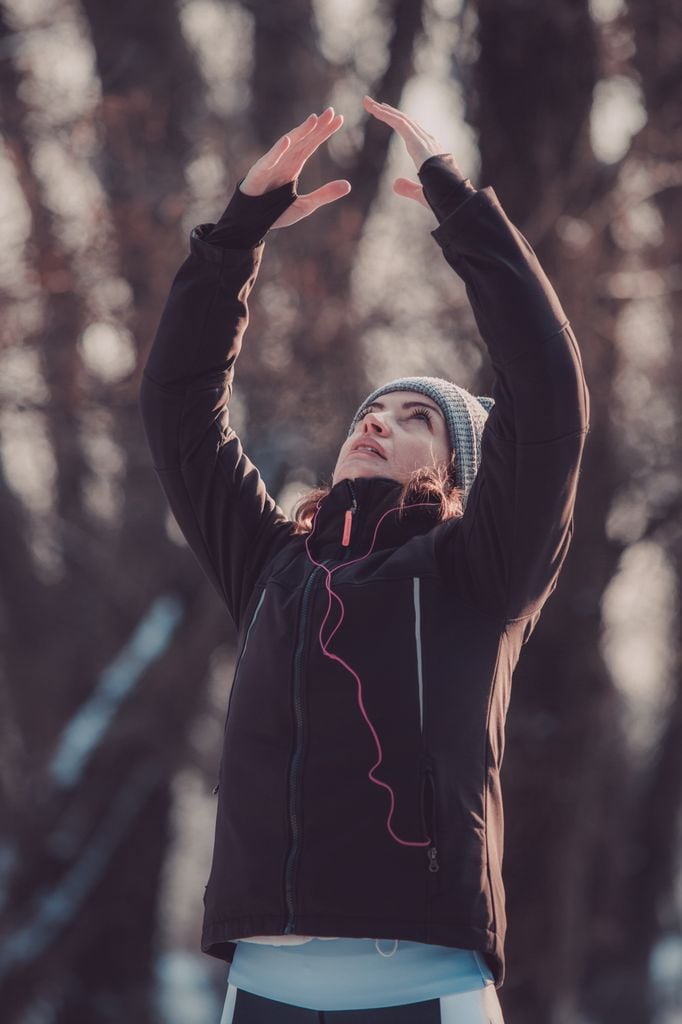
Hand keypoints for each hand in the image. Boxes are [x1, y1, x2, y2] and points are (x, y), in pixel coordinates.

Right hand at [240, 107, 350, 228]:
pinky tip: (288, 140)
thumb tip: (348, 185)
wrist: (251, 223)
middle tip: (332, 112)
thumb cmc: (275, 213)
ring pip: (289, 145)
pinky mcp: (259, 174)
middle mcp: (283, 161)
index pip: (312, 144)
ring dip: (301, 132)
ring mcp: (271, 165)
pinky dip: (278, 151)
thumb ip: (325, 195)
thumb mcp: (306, 205)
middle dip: (317, 126)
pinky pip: (270, 161)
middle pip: (304, 140)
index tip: (339, 119)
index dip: (324, 131)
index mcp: (294, 166)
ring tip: (314, 120)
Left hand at [363, 95, 458, 209]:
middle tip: (371, 104)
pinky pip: (399, 124)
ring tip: (368, 103)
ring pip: (401, 119)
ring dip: (383, 110)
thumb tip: (395, 184)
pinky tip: (375, 110)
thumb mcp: (421, 194)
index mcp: (429, 151)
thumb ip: (408, 188)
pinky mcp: (417, 141)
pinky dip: (386, 116)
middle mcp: (427, 141)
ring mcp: (423, 139)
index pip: (411, 131)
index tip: (385, 115)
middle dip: (388, 111)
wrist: (452, 194)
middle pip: (404, 120)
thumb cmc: (442, 197)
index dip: (397, 122)